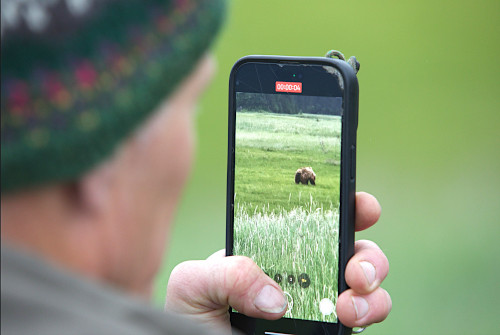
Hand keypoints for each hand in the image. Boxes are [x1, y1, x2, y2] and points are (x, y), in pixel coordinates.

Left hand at [165, 192, 390, 331]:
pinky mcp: (325, 332)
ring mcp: (316, 303)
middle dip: (368, 254)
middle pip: (351, 250)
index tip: (360, 205)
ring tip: (349, 307)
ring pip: (366, 287)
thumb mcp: (193, 284)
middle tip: (356, 272)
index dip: (343, 205)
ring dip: (373, 292)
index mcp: (272, 248)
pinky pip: (361, 319)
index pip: (312, 218)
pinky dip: (367, 316)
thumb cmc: (192, 317)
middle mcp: (301, 271)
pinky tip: (346, 320)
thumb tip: (276, 297)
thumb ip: (227, 274)